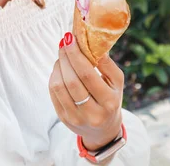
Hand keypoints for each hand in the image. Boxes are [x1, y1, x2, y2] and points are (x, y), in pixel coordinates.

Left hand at [48, 32, 123, 150]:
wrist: (103, 130)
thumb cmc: (111, 99)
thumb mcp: (117, 82)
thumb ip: (107, 63)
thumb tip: (93, 42)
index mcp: (108, 102)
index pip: (87, 75)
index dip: (76, 55)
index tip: (70, 38)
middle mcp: (92, 113)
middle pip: (71, 80)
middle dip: (65, 57)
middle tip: (64, 42)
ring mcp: (75, 118)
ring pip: (58, 86)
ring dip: (58, 66)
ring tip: (63, 55)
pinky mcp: (63, 118)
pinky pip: (53, 93)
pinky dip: (54, 76)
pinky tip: (60, 68)